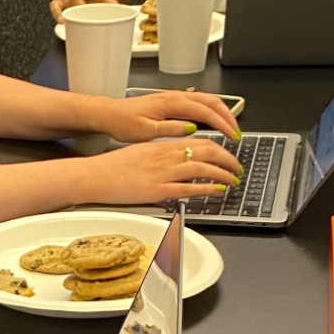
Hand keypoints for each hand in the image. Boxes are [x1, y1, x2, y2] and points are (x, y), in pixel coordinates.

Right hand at [49, 0, 116, 21]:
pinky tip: (61, 21)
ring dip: (69, 14)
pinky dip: (57, 13)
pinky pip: (54, 6)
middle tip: (88, 20)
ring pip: (66, 3)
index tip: (108, 11)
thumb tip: (119, 10)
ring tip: (73, 24)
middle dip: (80, 7)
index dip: (102, 2)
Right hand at [86, 137, 243, 205]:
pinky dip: (207, 189)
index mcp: (164, 145)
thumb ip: (163, 154)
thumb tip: (178, 159)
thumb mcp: (142, 152)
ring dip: (223, 175)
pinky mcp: (158, 189)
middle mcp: (167, 156)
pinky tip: (216, 191)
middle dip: (228, 160)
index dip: (220, 149)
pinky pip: (189, 188)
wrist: (96, 175)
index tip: (228, 156)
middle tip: (238, 169)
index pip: (201, 142)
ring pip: (203, 169)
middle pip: (208, 152)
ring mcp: (164, 173)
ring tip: (233, 181)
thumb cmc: (115, 167)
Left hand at [98, 90, 239, 142]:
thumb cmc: (124, 122)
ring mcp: (176, 97)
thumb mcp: (145, 130)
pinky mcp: (173, 102)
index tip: (232, 136)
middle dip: (229, 117)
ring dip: (222, 113)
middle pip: (212, 102)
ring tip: (231, 129)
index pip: (205, 111)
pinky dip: (212, 112)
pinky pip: (199, 103)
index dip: (222, 124)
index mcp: (171, 103)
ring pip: (208, 101)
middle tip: (237, 134)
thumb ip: (169, 129)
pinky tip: (214, 123)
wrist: (110, 113)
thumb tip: (191, 128)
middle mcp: (176, 96)